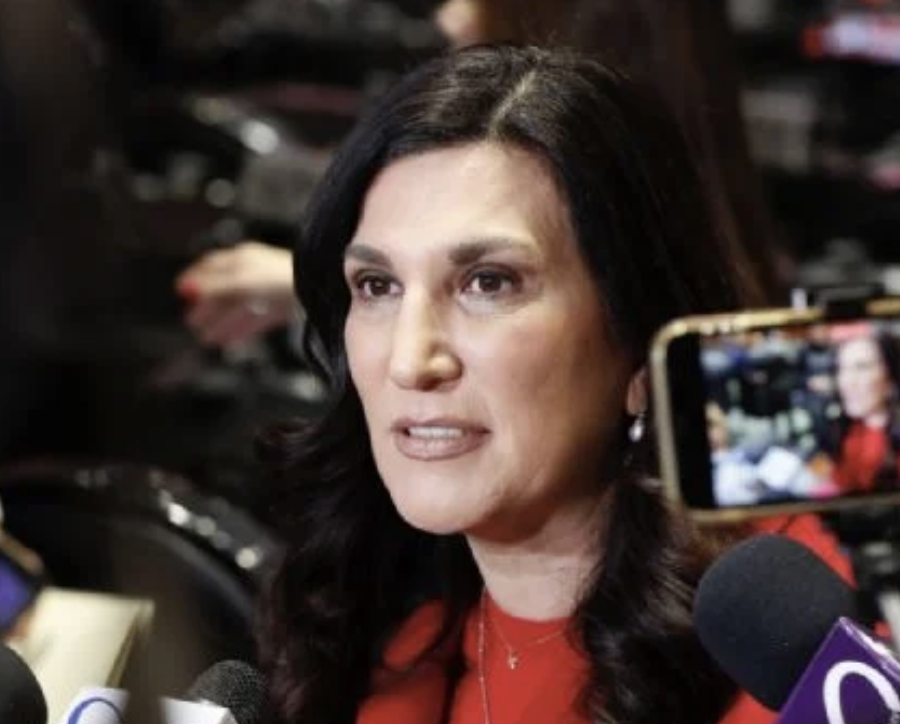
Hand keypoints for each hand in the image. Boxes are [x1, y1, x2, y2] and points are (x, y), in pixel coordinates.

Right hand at [175, 242, 297, 346]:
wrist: (319, 289)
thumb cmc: (281, 278)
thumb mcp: (240, 282)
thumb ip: (213, 287)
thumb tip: (186, 287)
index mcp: (243, 258)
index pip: (212, 266)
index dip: (196, 278)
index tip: (182, 290)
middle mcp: (255, 272)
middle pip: (224, 290)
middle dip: (207, 307)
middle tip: (192, 321)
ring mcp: (268, 291)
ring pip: (238, 307)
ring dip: (220, 322)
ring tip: (205, 337)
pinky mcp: (281, 308)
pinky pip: (254, 319)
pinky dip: (239, 329)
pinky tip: (229, 340)